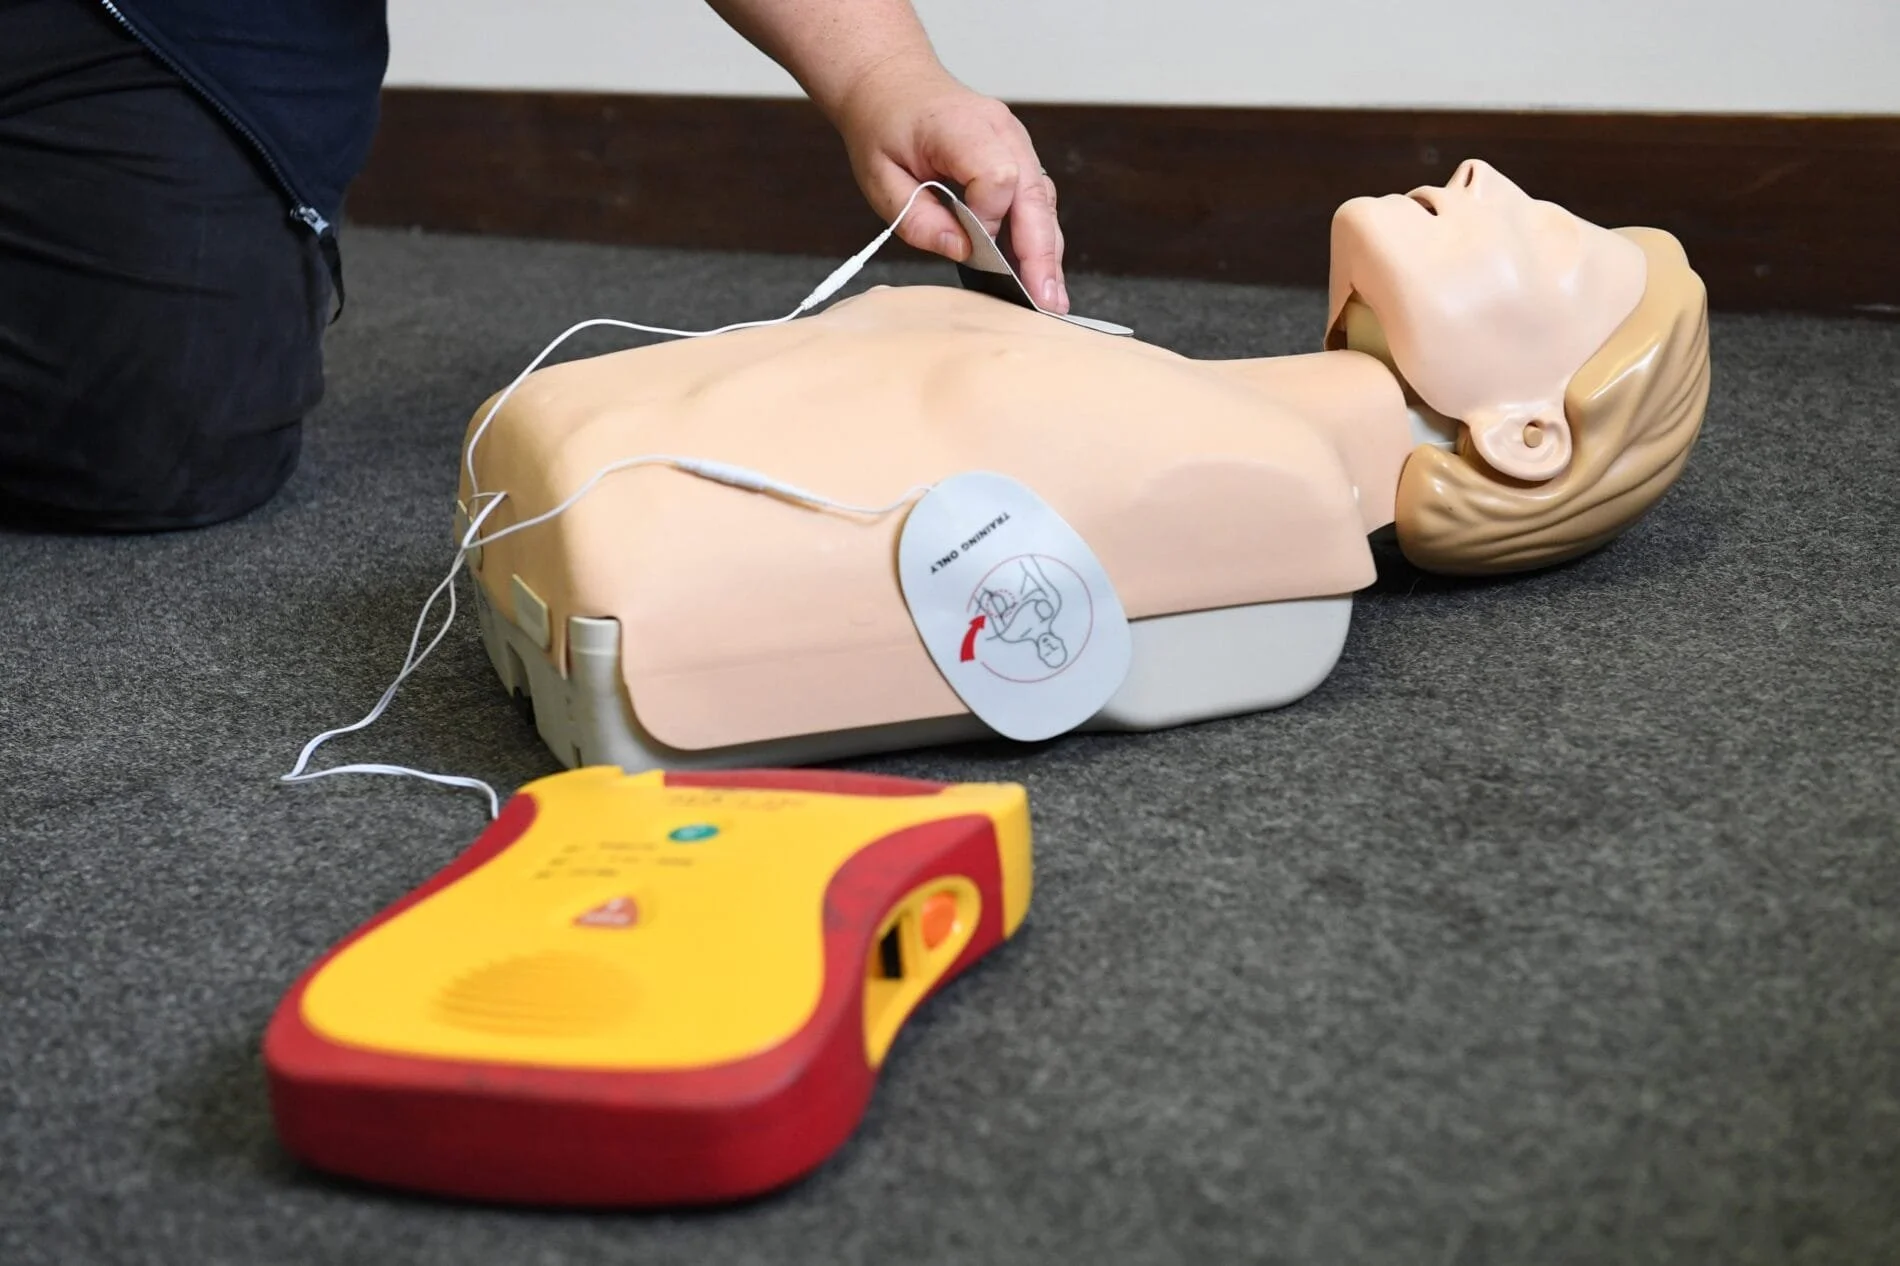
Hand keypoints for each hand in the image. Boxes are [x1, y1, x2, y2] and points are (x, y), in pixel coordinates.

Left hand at [831, 55, 1067, 313]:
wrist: (894, 85)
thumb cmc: (884, 128)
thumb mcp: (880, 178)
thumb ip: (917, 218)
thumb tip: (961, 250)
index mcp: (961, 126)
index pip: (996, 176)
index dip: (987, 218)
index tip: (970, 245)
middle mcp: (1001, 131)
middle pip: (1035, 195)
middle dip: (1041, 252)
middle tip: (1045, 301)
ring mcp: (1016, 142)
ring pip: (1045, 202)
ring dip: (1048, 251)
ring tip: (1050, 300)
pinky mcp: (1020, 157)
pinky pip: (1038, 200)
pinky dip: (1040, 237)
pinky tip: (1040, 274)